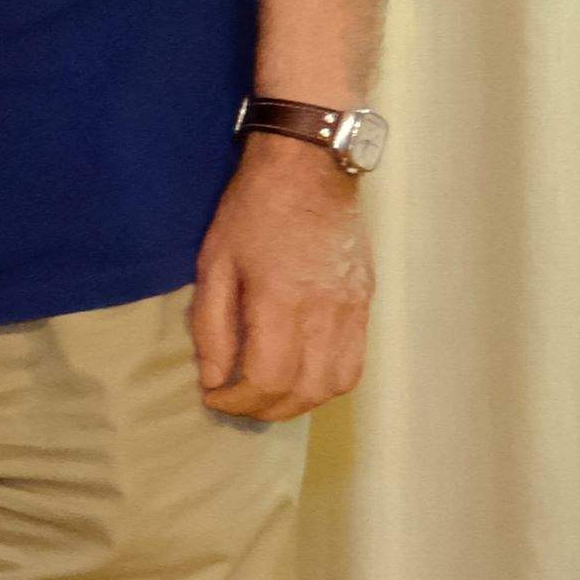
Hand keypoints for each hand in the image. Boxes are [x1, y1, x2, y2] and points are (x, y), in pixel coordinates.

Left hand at [190, 132, 371, 421]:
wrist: (311, 169)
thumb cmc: (252, 212)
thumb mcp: (214, 264)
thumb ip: (213, 327)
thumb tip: (215, 378)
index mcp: (283, 301)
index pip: (269, 379)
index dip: (239, 402)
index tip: (214, 397)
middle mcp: (326, 312)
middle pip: (306, 392)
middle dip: (266, 410)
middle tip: (237, 402)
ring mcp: (353, 308)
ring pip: (337, 384)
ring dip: (300, 402)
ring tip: (268, 395)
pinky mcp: (366, 301)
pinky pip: (355, 361)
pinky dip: (327, 381)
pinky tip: (301, 373)